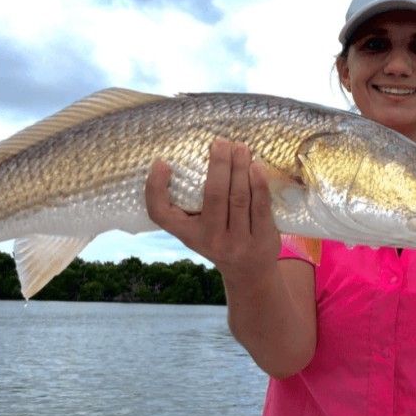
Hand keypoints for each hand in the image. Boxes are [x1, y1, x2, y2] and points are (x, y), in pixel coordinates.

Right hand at [144, 140, 280, 278]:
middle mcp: (210, 239)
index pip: (161, 214)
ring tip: (240, 148)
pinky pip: (260, 207)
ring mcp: (237, 242)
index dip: (155, 188)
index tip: (161, 163)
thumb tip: (185, 159)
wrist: (248, 272)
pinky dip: (259, 184)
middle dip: (219, 164)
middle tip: (221, 142)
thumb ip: (189, 203)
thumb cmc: (218, 238)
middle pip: (213, 195)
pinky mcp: (261, 241)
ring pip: (238, 198)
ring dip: (240, 168)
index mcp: (188, 234)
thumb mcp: (196, 228)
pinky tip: (257, 167)